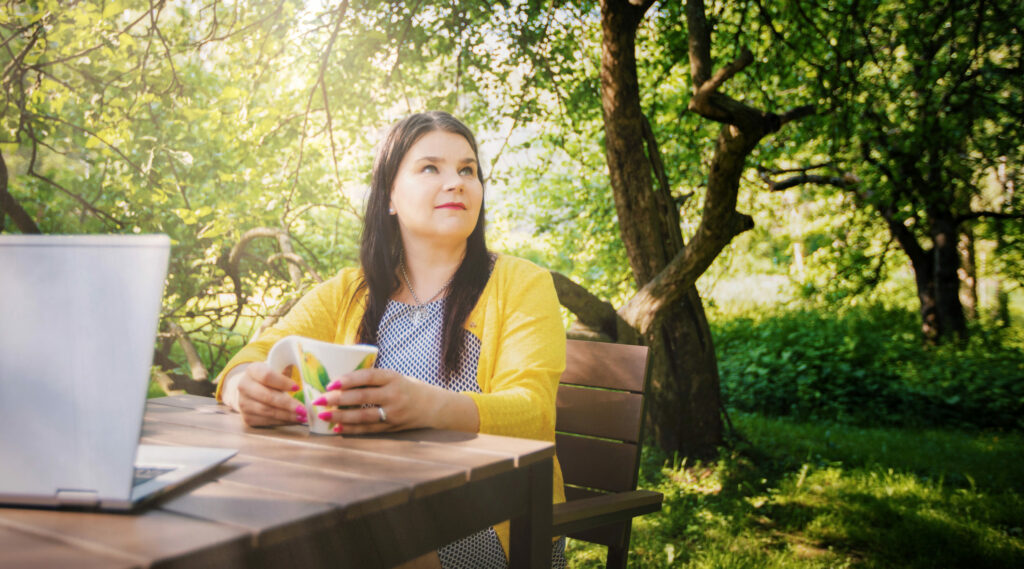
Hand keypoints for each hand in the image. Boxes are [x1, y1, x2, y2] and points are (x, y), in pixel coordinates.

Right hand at [224, 362, 305, 426]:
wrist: (252, 390)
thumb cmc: (272, 378)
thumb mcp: (278, 369)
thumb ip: (290, 369)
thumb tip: (309, 375)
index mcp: (252, 369)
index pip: (266, 376)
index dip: (282, 382)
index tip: (298, 387)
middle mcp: (244, 386)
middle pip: (267, 396)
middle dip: (288, 404)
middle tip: (304, 409)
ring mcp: (243, 403)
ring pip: (267, 411)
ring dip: (287, 415)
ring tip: (303, 416)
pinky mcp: (247, 418)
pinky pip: (266, 422)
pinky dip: (282, 422)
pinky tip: (294, 420)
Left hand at [315, 368, 433, 433]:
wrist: (434, 406)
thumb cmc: (408, 388)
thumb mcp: (394, 377)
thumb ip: (372, 380)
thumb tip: (339, 383)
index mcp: (393, 377)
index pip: (368, 377)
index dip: (348, 380)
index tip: (330, 383)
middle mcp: (394, 394)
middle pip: (362, 397)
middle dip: (337, 399)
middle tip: (319, 400)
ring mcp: (394, 413)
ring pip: (363, 416)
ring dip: (341, 417)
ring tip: (323, 416)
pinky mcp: (393, 427)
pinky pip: (369, 429)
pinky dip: (352, 429)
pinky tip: (337, 429)